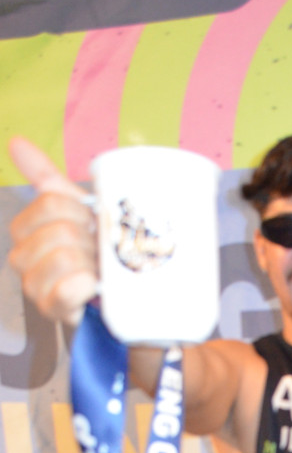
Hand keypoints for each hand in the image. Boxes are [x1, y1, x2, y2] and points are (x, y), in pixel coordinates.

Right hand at [8, 137, 98, 324]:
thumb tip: (15, 142)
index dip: (82, 212)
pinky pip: (67, 289)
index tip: (94, 224)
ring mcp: (33, 285)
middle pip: (60, 230)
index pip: (51, 203)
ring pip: (65, 257)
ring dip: (93, 263)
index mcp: (25, 228)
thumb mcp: (75, 210)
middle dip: (90, 240)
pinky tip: (93, 287)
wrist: (116, 294)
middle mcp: (21, 256)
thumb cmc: (94, 250)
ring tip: (99, 271)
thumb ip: (45, 178)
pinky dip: (87, 286)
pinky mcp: (51, 310)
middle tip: (99, 253)